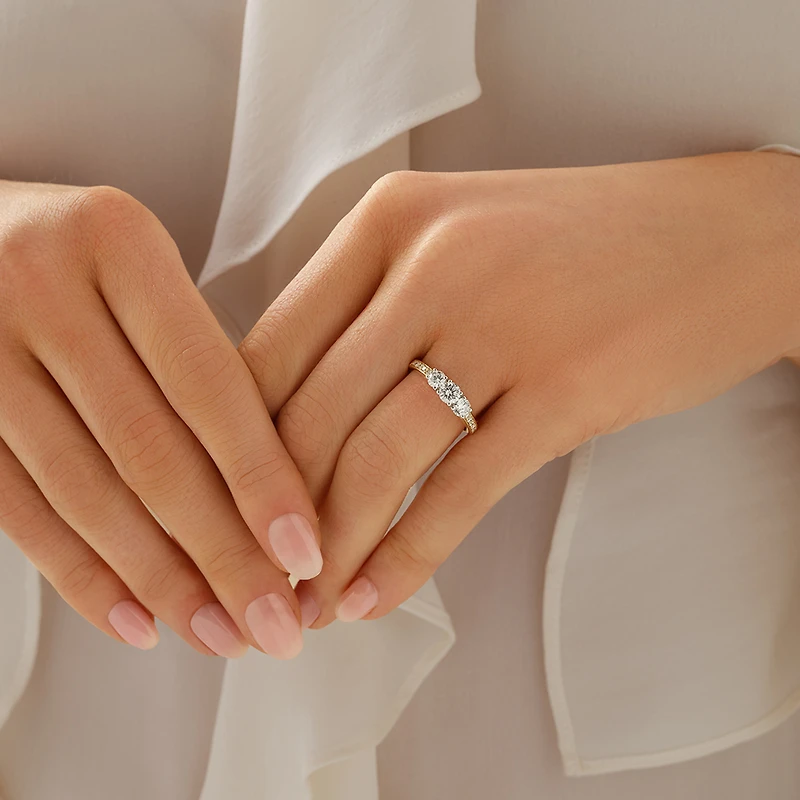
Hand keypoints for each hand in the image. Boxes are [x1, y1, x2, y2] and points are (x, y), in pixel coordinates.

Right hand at [0, 181, 321, 657]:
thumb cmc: (74, 256)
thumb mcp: (142, 269)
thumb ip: (198, 356)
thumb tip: (274, 489)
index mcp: (119, 243)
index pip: (209, 385)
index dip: (261, 479)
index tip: (304, 553)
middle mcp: (43, 289)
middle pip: (151, 451)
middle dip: (220, 554)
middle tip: (271, 622)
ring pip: (86, 492)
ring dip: (159, 580)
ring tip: (216, 633)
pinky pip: (20, 509)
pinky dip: (82, 574)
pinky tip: (134, 617)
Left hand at [240, 152, 799, 626]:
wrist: (722, 238)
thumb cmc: (577, 248)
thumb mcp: (456, 241)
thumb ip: (371, 311)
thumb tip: (286, 422)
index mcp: (389, 218)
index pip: (270, 347)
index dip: (232, 445)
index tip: (219, 509)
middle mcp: (434, 261)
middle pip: (310, 413)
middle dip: (268, 516)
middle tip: (252, 579)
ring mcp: (502, 322)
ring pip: (374, 459)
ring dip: (329, 550)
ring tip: (306, 606)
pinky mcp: (566, 389)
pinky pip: (458, 493)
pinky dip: (406, 557)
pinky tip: (376, 596)